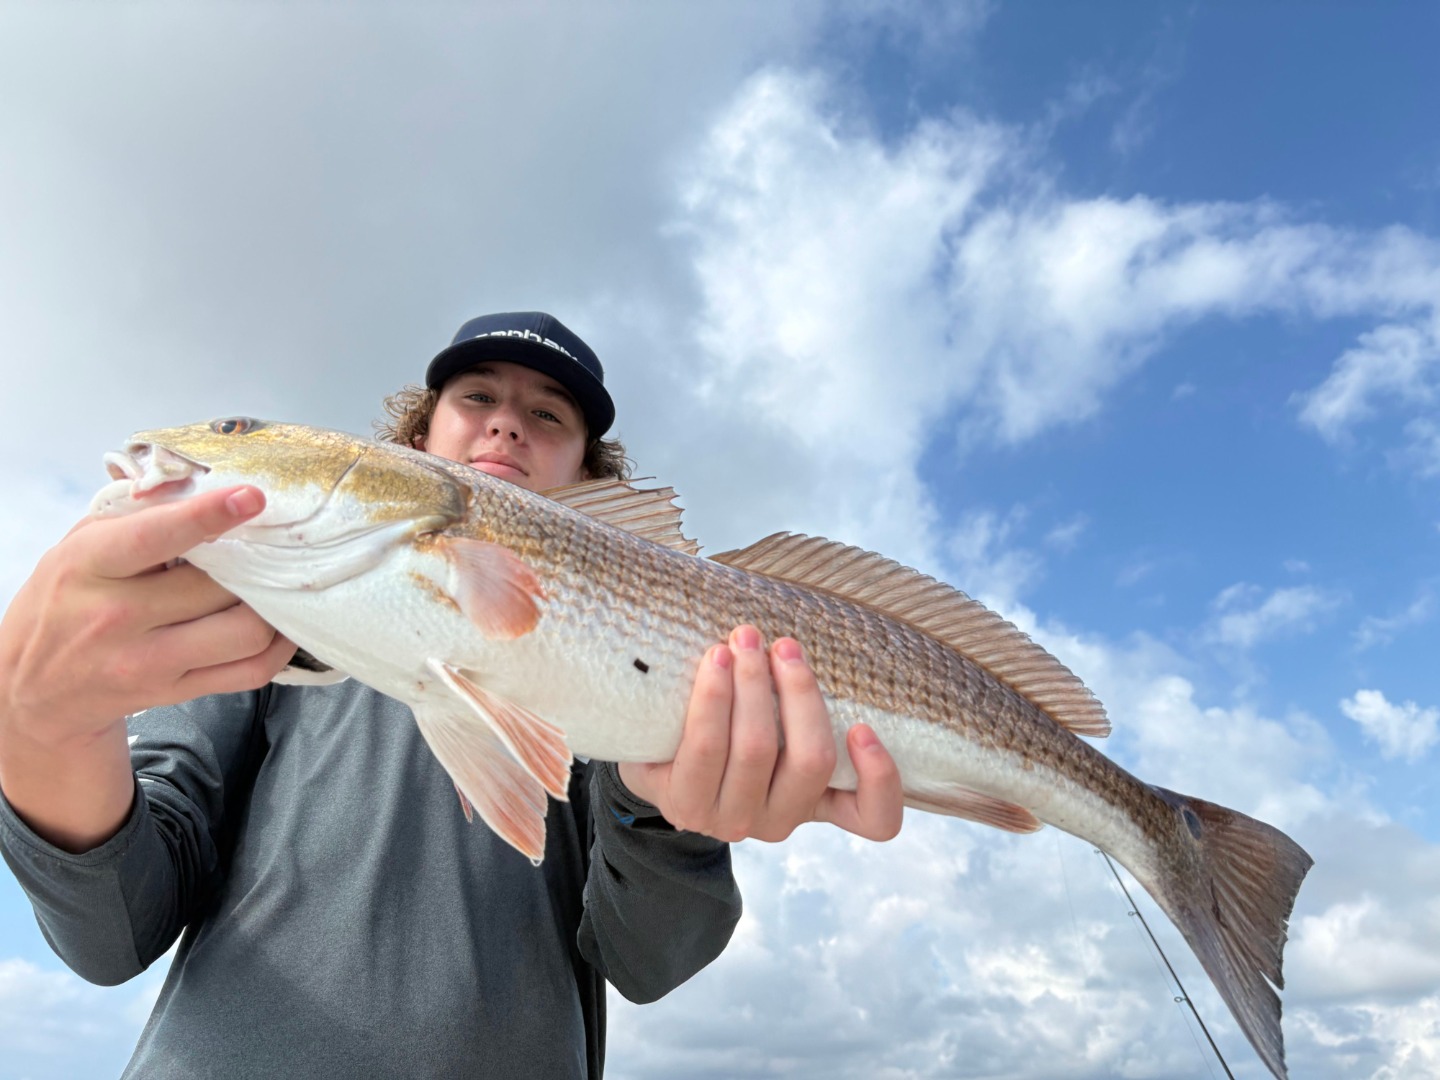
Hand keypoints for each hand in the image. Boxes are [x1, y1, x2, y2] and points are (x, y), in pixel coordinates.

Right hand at [0, 485, 296, 746]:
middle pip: (216, 586)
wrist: (34, 689)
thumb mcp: (81, 546)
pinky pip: (250, 672)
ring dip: (270, 605)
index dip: (208, 515)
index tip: (250, 498)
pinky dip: (278, 646)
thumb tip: (198, 482)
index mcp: (88, 565)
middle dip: (252, 564)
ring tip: (271, 585)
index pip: (153, 537)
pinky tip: (277, 626)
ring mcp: (145, 661)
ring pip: (244, 632)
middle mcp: (114, 616)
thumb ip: (135, 513)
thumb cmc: (67, 601)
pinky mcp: (173, 693)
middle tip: (268, 549)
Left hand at [618, 625, 903, 843]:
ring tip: (741, 640)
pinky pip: (703, 747)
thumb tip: (802, 645)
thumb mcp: (778, 730)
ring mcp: (733, 820)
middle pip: (810, 760)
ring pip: (755, 748)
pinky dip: (713, 699)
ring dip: (751, 683)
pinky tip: (717, 665)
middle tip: (784, 645)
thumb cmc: (731, 734)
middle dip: (799, 692)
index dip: (881, 780)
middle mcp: (781, 821)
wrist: (659, 761)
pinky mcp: (686, 805)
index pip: (875, 819)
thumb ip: (800, 707)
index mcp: (818, 803)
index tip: (863, 728)